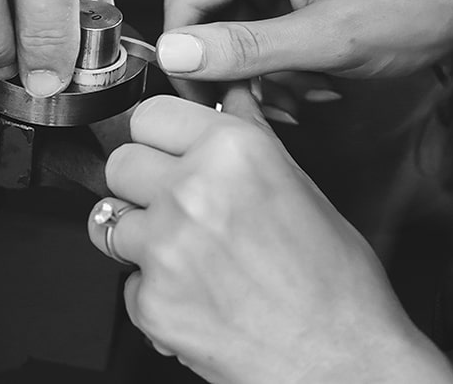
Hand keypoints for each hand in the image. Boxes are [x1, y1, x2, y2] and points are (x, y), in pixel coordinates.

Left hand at [89, 91, 452, 383]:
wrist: (343, 360)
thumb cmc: (333, 277)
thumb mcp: (298, 184)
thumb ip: (249, 131)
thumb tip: (230, 95)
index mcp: (231, 151)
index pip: (149, 113)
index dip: (158, 132)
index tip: (164, 145)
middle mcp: (192, 191)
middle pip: (121, 162)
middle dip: (141, 180)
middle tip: (173, 200)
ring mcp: (166, 248)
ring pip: (109, 217)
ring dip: (136, 231)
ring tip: (179, 248)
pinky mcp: (152, 302)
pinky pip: (126, 279)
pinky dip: (151, 286)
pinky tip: (190, 291)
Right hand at [158, 0, 452, 91]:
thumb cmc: (412, 9)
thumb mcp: (326, 38)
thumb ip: (244, 48)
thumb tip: (172, 52)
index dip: (185, 48)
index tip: (200, 94)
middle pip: (209, 9)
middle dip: (231, 63)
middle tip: (256, 103)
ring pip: (231, 25)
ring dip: (258, 68)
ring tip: (301, 91)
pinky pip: (255, 25)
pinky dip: (274, 60)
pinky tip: (307, 78)